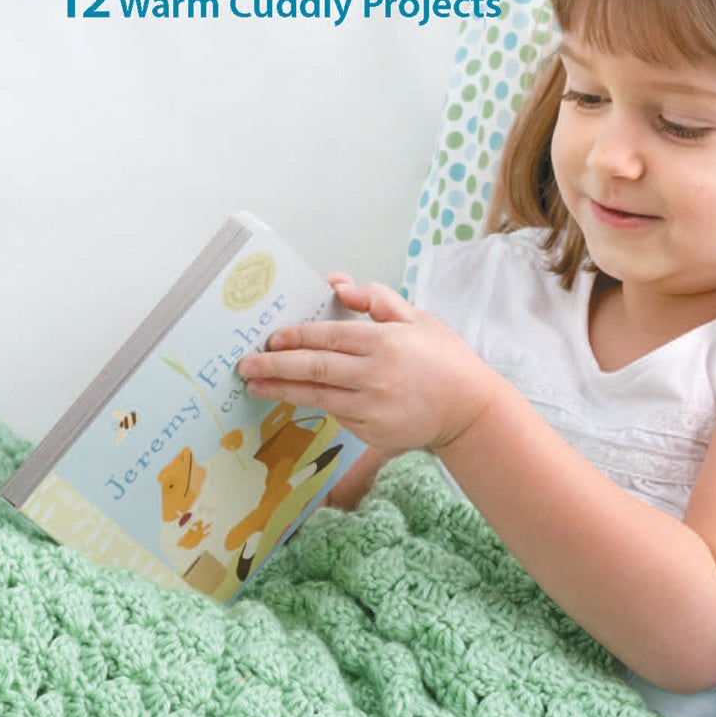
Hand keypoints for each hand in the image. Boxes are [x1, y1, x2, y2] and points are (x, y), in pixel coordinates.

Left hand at [236, 274, 499, 453]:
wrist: (470, 410)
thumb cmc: (444, 359)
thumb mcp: (417, 318)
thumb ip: (376, 299)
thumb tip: (336, 285)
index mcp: (385, 342)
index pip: (328, 337)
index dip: (295, 338)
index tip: (269, 338)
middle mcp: (376, 376)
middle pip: (315, 369)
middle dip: (275, 366)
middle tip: (245, 365)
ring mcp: (373, 408)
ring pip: (318, 396)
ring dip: (282, 391)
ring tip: (255, 386)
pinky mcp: (372, 432)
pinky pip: (337, 415)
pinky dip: (314, 405)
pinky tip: (292, 399)